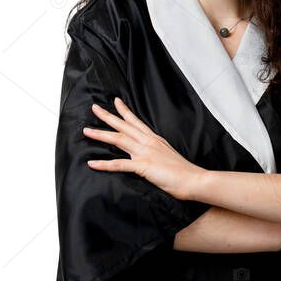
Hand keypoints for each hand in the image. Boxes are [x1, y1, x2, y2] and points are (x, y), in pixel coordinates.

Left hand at [82, 97, 205, 200]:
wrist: (194, 179)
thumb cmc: (184, 171)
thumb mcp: (168, 155)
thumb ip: (157, 152)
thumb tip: (151, 153)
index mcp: (154, 139)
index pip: (136, 121)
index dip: (124, 111)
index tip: (115, 101)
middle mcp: (148, 142)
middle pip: (123, 126)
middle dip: (107, 116)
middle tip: (94, 108)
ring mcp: (145, 153)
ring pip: (118, 140)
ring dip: (100, 135)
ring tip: (86, 131)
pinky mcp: (143, 166)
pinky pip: (119, 164)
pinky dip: (104, 164)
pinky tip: (92, 163)